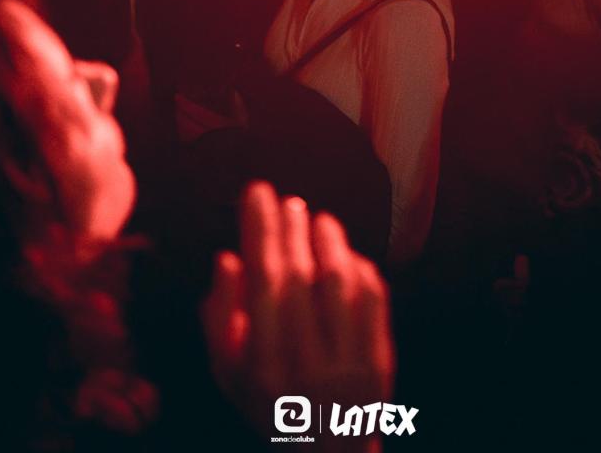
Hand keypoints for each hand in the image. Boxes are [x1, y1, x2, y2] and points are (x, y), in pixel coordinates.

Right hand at [202, 182, 393, 445]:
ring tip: (316, 217)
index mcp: (262, 369)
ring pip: (338, 285)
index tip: (256, 194)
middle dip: (290, 230)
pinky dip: (359, 269)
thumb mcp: (229, 375)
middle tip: (286, 199)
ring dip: (327, 242)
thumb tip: (228, 258)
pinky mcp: (380, 366)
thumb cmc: (268, 406)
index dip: (259, 232)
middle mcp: (305, 368)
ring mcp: (347, 368)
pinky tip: (345, 253)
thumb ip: (220, 319)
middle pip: (299, 279)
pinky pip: (372, 302)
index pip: (260, 284)